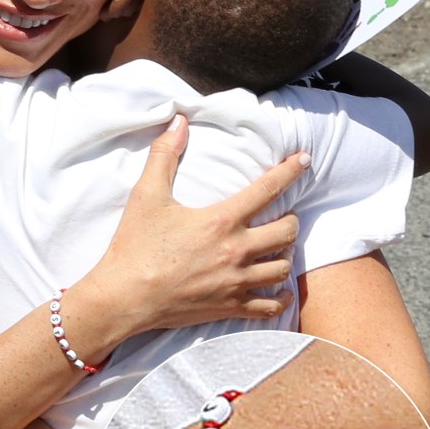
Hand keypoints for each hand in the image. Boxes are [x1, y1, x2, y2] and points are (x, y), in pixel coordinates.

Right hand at [94, 115, 308, 330]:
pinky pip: (270, 306)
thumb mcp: (146, 195)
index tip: (304, 160)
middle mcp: (236, 251)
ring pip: (282, 267)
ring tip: (277, 248)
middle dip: (290, 220)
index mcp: (221, 220)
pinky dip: (280, 297)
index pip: (268, 189)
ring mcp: (236, 282)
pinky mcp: (230, 307)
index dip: (290, 170)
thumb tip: (178, 121)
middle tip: (282, 216)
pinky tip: (280, 290)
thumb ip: (164, 155)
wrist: (125, 297)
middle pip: (287, 231)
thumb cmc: (135, 246)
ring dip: (284, 254)